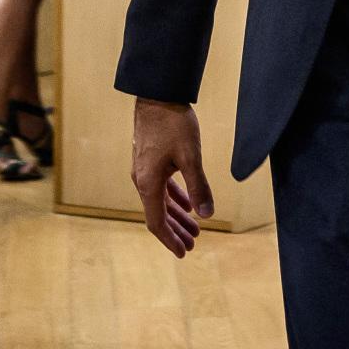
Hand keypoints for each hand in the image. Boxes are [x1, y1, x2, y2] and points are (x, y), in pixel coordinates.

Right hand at [129, 97, 213, 254]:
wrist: (157, 95)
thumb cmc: (173, 124)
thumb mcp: (190, 157)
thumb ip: (199, 187)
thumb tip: (207, 215)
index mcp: (148, 183)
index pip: (156, 222)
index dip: (170, 239)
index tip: (184, 253)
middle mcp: (141, 180)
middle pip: (158, 215)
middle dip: (176, 231)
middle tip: (194, 245)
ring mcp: (144, 170)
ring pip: (160, 201)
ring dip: (176, 216)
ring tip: (195, 228)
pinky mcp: (149, 160)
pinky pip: (160, 187)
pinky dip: (174, 198)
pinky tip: (187, 204)